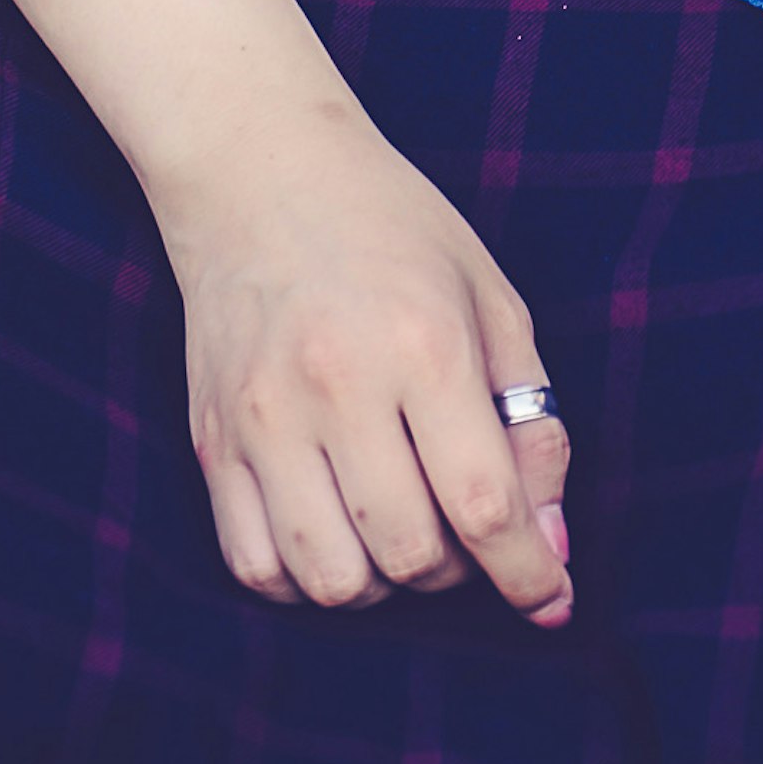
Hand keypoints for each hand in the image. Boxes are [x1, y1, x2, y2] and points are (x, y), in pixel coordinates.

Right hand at [153, 97, 571, 630]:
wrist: (256, 167)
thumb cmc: (391, 228)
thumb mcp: (489, 298)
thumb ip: (532, 421)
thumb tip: (551, 541)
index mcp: (424, 344)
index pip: (485, 504)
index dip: (529, 572)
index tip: (551, 596)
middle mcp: (338, 385)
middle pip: (412, 554)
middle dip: (457, 569)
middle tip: (461, 524)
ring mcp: (263, 417)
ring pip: (332, 579)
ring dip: (382, 584)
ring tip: (394, 528)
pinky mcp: (211, 438)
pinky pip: (256, 565)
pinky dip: (305, 580)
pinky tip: (333, 534)